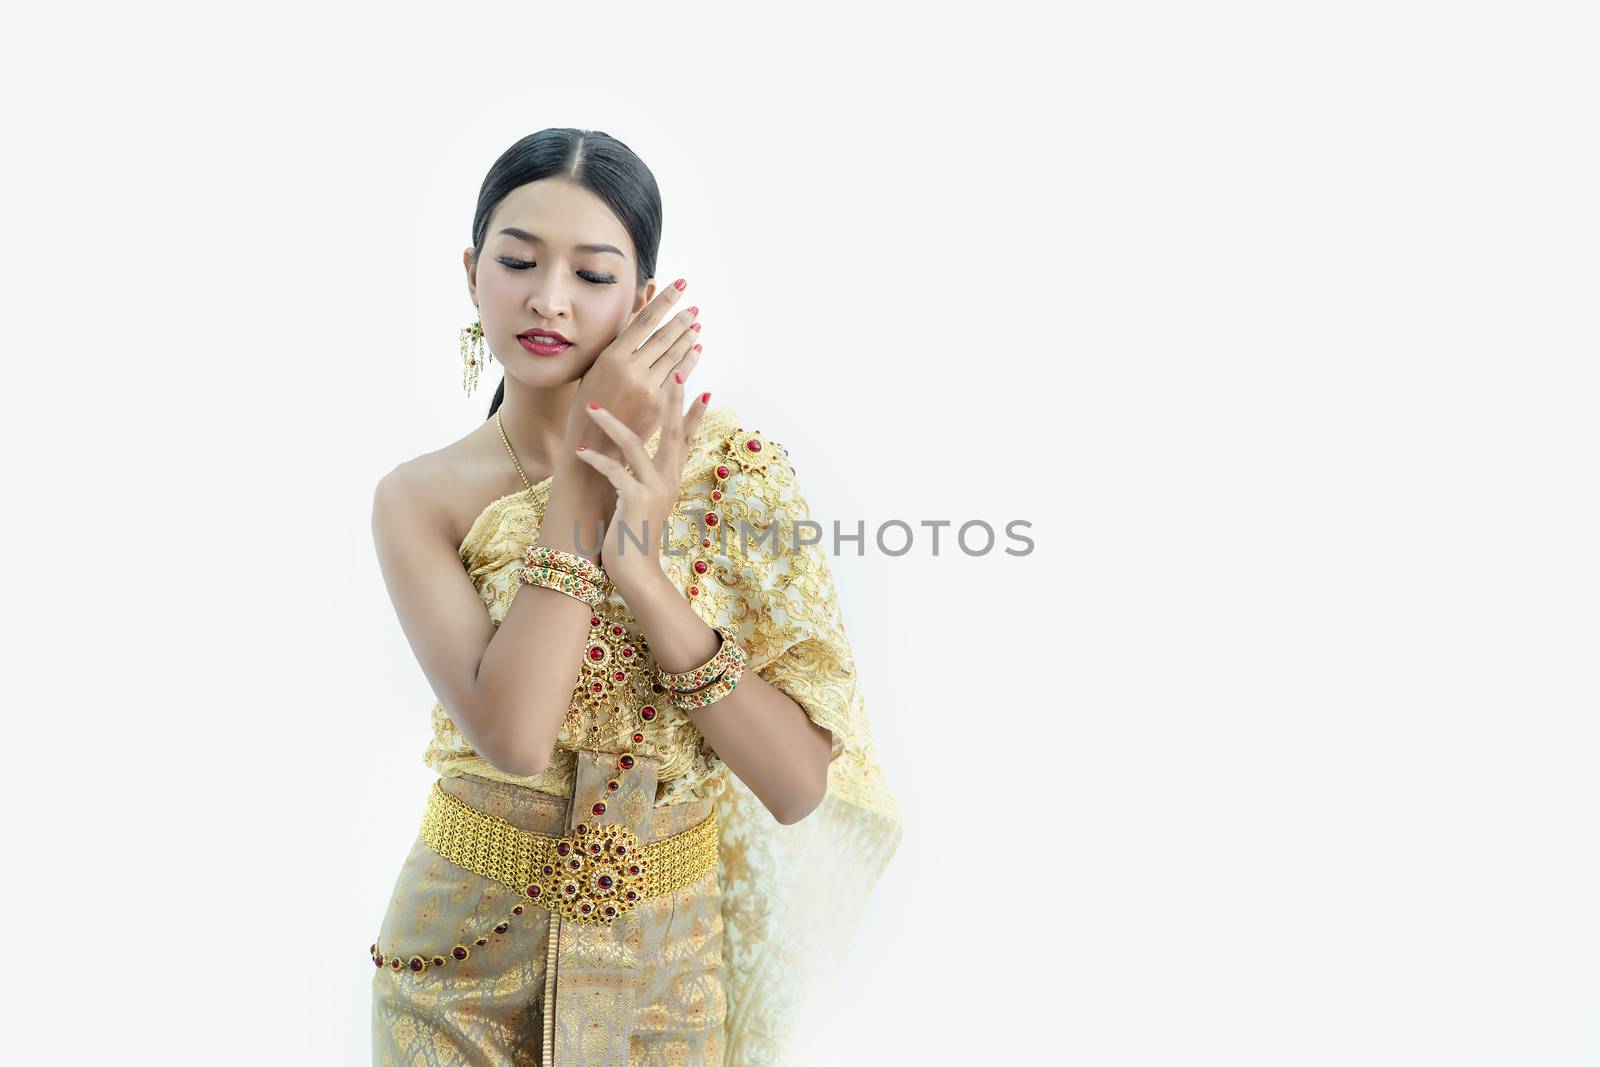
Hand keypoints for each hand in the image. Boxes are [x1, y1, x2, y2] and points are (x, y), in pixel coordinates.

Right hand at [569, 280, 701, 460]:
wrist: (593, 444)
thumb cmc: (590, 402)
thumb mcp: (595, 368)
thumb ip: (618, 345)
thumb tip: (640, 319)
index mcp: (612, 356)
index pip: (645, 319)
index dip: (664, 300)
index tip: (679, 286)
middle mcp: (631, 369)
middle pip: (664, 336)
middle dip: (682, 319)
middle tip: (694, 308)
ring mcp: (647, 388)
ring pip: (674, 356)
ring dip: (688, 339)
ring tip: (696, 326)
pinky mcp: (659, 405)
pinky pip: (679, 377)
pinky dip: (689, 361)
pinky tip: (695, 350)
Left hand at [572, 372, 711, 593]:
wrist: (637, 573)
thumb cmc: (635, 540)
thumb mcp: (644, 505)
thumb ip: (644, 482)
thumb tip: (634, 465)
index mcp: (671, 480)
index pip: (687, 440)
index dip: (694, 415)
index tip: (703, 389)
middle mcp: (668, 481)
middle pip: (674, 433)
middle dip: (673, 401)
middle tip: (676, 373)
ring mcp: (653, 489)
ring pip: (636, 444)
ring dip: (611, 423)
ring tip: (592, 406)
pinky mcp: (634, 499)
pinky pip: (614, 470)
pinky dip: (595, 459)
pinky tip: (579, 452)